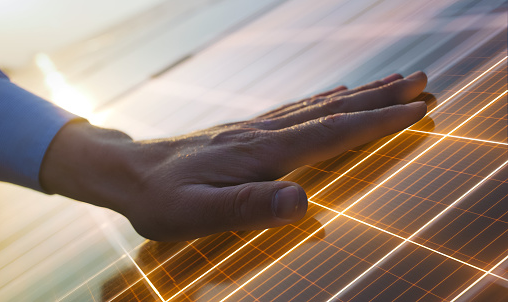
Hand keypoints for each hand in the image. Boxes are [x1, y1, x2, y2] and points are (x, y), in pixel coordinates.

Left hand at [40, 71, 427, 240]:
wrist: (129, 172)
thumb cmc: (162, 200)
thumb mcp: (198, 214)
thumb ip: (249, 207)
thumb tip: (302, 201)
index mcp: (263, 154)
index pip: (332, 134)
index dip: (376, 123)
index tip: (416, 109)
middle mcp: (265, 134)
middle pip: (333, 112)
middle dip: (381, 99)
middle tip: (422, 82)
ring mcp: (256, 130)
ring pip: (318, 106)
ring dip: (359, 95)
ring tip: (391, 82)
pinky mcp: (246, 133)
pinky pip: (296, 110)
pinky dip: (324, 100)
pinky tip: (333, 95)